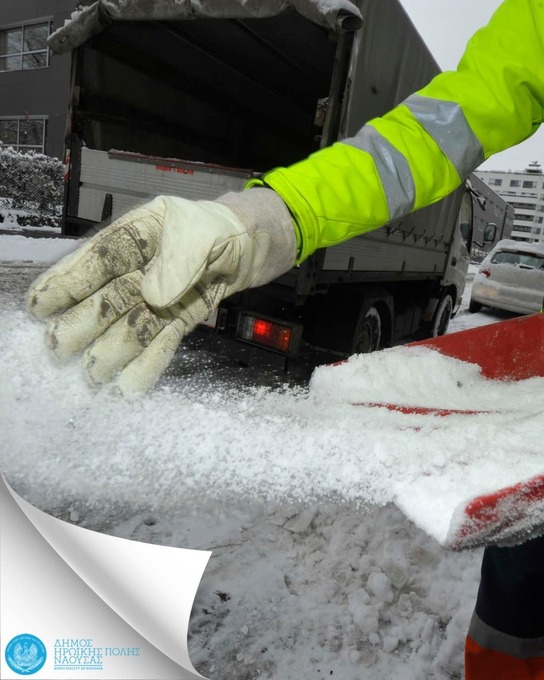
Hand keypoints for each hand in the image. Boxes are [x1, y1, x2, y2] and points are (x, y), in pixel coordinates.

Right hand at [26, 190, 295, 392]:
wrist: (258, 244)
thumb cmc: (226, 228)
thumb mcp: (203, 231)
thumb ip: (179, 260)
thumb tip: (152, 295)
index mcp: (141, 234)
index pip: (98, 258)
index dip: (68, 281)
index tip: (40, 305)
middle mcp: (145, 267)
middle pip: (108, 297)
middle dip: (84, 323)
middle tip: (57, 349)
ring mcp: (163, 295)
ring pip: (132, 324)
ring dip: (113, 350)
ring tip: (92, 376)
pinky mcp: (182, 316)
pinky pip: (162, 339)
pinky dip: (149, 361)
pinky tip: (130, 385)